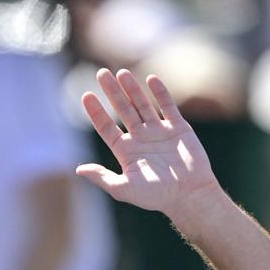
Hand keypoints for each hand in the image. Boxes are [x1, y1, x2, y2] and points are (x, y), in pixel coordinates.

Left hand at [76, 68, 219, 218]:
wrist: (189, 195)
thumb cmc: (157, 196)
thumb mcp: (125, 189)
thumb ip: (102, 178)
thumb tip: (79, 169)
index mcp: (126, 152)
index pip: (106, 127)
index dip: (96, 112)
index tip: (86, 95)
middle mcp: (140, 139)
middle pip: (122, 110)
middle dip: (112, 92)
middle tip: (101, 73)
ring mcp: (159, 132)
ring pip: (142, 105)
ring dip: (132, 89)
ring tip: (122, 72)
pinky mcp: (178, 128)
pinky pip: (168, 106)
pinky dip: (160, 92)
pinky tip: (151, 79)